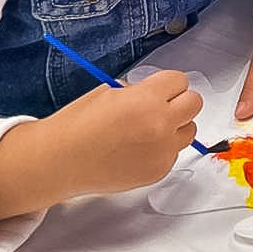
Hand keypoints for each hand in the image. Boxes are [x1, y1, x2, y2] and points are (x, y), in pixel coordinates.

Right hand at [49, 71, 203, 196]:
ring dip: (175, 126)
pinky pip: (174, 153)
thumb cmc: (77, 126)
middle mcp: (160, 125)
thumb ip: (140, 91)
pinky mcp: (158, 171)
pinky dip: (162, 149)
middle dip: (178, 101)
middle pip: (194, 103)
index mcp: (146, 100)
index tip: (158, 89)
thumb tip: (158, 93)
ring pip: (189, 130)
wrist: (58, 162)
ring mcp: (161, 151)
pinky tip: (137, 149)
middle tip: (159, 106)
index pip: (179, 80)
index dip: (166, 84)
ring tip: (147, 130)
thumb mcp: (109, 92)